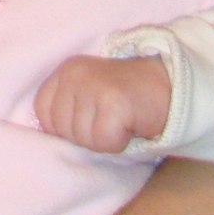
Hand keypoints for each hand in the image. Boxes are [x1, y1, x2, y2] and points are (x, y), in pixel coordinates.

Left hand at [34, 54, 170, 152]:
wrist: (169, 86)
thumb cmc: (126, 99)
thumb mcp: (87, 94)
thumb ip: (65, 109)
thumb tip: (47, 139)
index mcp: (65, 72)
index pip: (43, 113)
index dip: (65, 128)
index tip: (90, 120)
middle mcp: (75, 75)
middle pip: (63, 130)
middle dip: (86, 136)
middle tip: (109, 120)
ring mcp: (93, 86)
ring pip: (83, 139)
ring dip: (104, 139)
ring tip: (120, 121)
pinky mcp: (113, 101)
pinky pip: (104, 141)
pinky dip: (119, 142)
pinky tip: (130, 125)